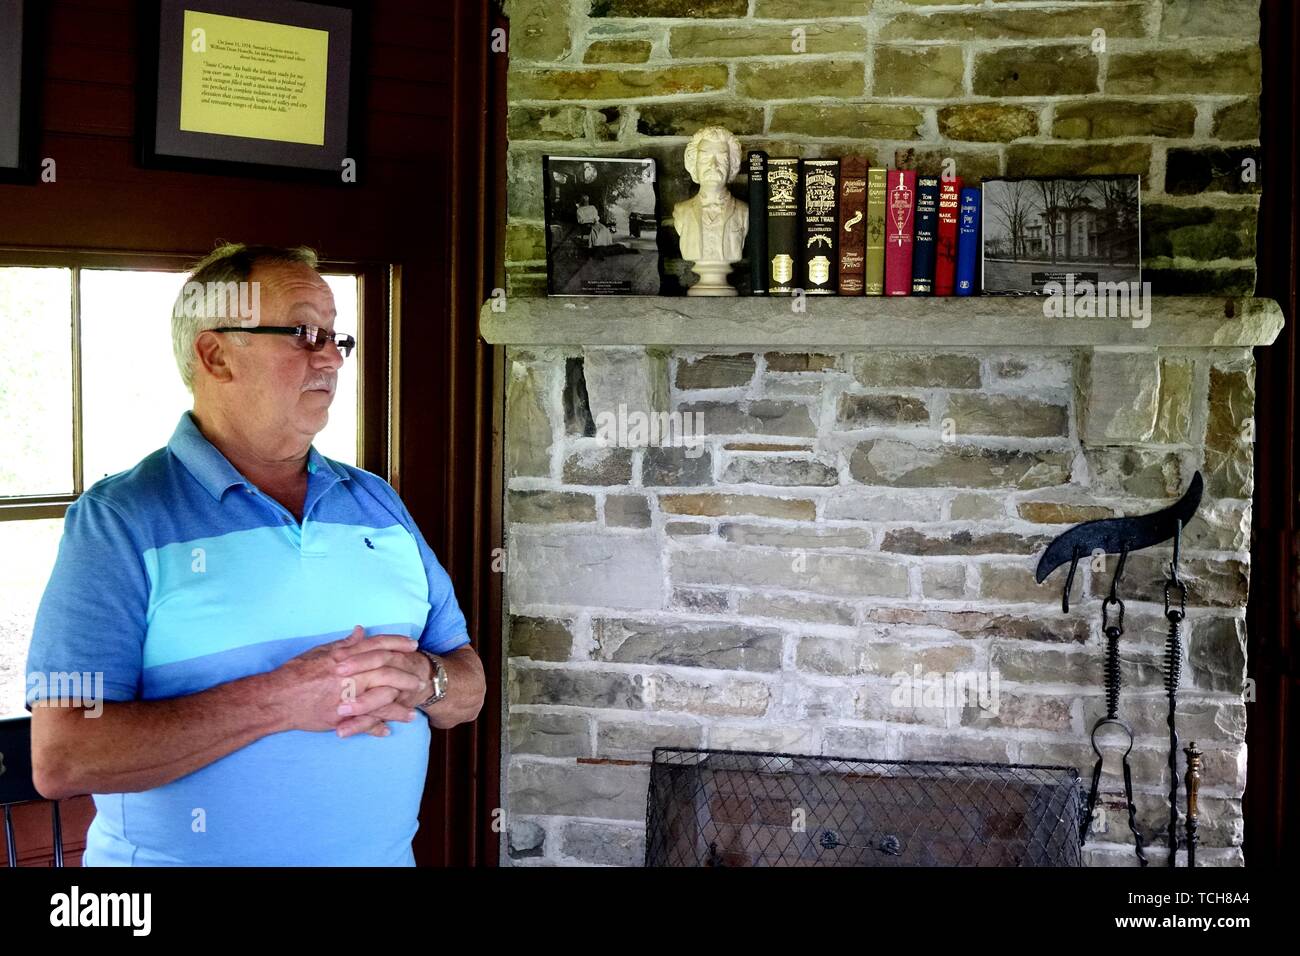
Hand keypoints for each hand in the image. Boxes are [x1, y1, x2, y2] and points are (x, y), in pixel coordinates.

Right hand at [260, 626, 422, 737]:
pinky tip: (387, 731)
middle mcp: (349, 676)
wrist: (277, 697)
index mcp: (345, 657)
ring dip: (398, 708)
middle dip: (405, 676)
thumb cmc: (296, 672)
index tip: (412, 645)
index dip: (397, 643)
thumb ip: (344, 644)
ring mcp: (346, 698)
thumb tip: (361, 631)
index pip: (377, 646)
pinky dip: (376, 728)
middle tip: (420, 681)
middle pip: (385, 673)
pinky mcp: (340, 717)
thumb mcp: (320, 652)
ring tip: (412, 714)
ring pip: (380, 701)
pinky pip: (363, 723)